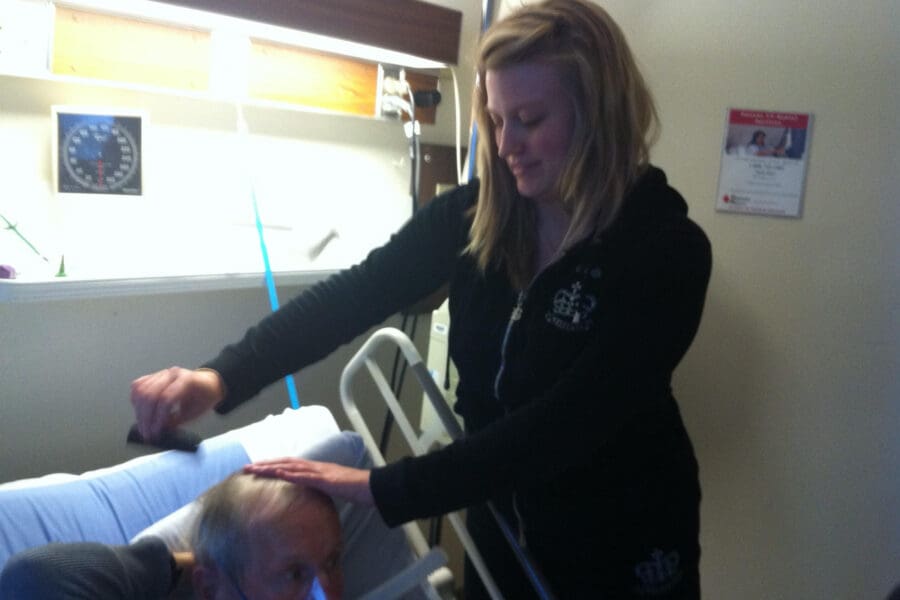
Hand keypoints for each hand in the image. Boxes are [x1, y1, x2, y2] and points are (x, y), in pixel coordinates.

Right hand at [130, 367, 224, 440]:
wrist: (207, 384)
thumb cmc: (203, 398)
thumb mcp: (194, 413)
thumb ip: (176, 421)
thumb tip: (158, 431)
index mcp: (186, 380)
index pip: (166, 399)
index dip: (158, 418)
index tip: (156, 432)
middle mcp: (171, 374)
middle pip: (149, 395)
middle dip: (146, 418)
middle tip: (147, 434)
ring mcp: (161, 374)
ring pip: (140, 391)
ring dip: (139, 412)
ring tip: (143, 427)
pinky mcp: (153, 376)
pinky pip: (138, 386)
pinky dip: (136, 401)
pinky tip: (140, 413)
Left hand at [244, 458, 373, 505]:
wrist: (371, 487)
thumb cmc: (355, 489)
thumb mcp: (333, 489)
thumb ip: (320, 488)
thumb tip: (310, 495)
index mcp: (316, 469)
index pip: (290, 465)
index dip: (273, 465)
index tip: (257, 468)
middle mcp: (315, 467)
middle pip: (286, 463)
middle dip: (265, 465)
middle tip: (246, 468)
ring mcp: (320, 472)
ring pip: (291, 466)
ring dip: (272, 467)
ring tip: (256, 469)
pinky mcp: (326, 479)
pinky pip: (305, 476)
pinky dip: (291, 474)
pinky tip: (279, 474)